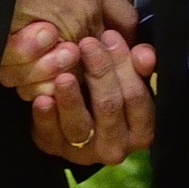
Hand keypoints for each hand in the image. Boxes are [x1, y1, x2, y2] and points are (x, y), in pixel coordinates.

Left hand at [31, 30, 155, 165]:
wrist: (76, 113)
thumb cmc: (109, 87)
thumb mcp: (127, 75)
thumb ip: (138, 64)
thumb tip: (145, 54)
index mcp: (141, 129)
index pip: (135, 97)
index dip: (124, 65)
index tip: (110, 34)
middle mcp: (117, 146)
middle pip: (109, 107)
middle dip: (99, 72)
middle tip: (87, 43)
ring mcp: (85, 152)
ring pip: (80, 125)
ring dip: (72, 99)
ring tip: (64, 75)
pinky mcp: (56, 149)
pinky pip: (50, 135)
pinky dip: (47, 117)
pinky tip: (43, 98)